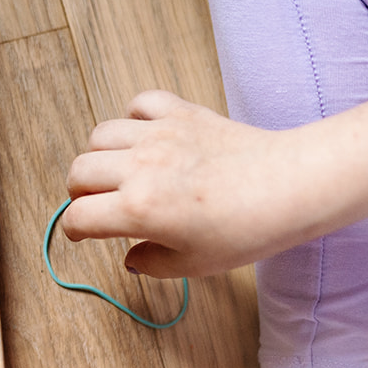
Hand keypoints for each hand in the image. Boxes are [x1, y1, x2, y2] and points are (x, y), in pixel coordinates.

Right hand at [61, 90, 312, 277]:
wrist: (292, 187)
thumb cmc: (249, 229)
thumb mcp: (195, 264)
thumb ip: (152, 263)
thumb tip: (132, 258)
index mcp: (139, 209)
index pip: (79, 216)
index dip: (75, 230)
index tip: (84, 234)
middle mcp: (141, 167)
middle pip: (79, 171)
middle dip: (80, 193)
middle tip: (98, 203)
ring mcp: (160, 135)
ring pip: (101, 135)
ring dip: (101, 156)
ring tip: (119, 171)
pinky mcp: (183, 114)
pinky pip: (141, 103)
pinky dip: (135, 117)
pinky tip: (146, 136)